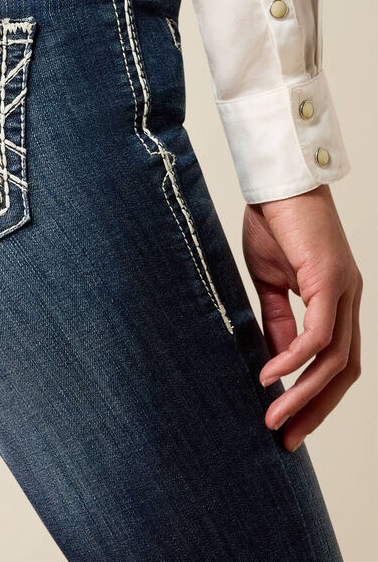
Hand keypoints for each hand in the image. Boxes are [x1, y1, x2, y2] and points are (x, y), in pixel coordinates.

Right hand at [242, 184, 360, 451]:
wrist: (276, 181)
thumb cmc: (273, 223)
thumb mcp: (270, 280)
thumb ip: (277, 318)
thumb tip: (276, 360)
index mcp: (337, 299)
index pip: (337, 361)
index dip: (315, 395)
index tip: (288, 421)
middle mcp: (349, 299)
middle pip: (345, 371)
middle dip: (316, 409)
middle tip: (286, 438)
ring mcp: (344, 290)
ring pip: (335, 359)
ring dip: (303, 393)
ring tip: (273, 416)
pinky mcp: (328, 279)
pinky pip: (316, 333)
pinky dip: (294, 359)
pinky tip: (270, 375)